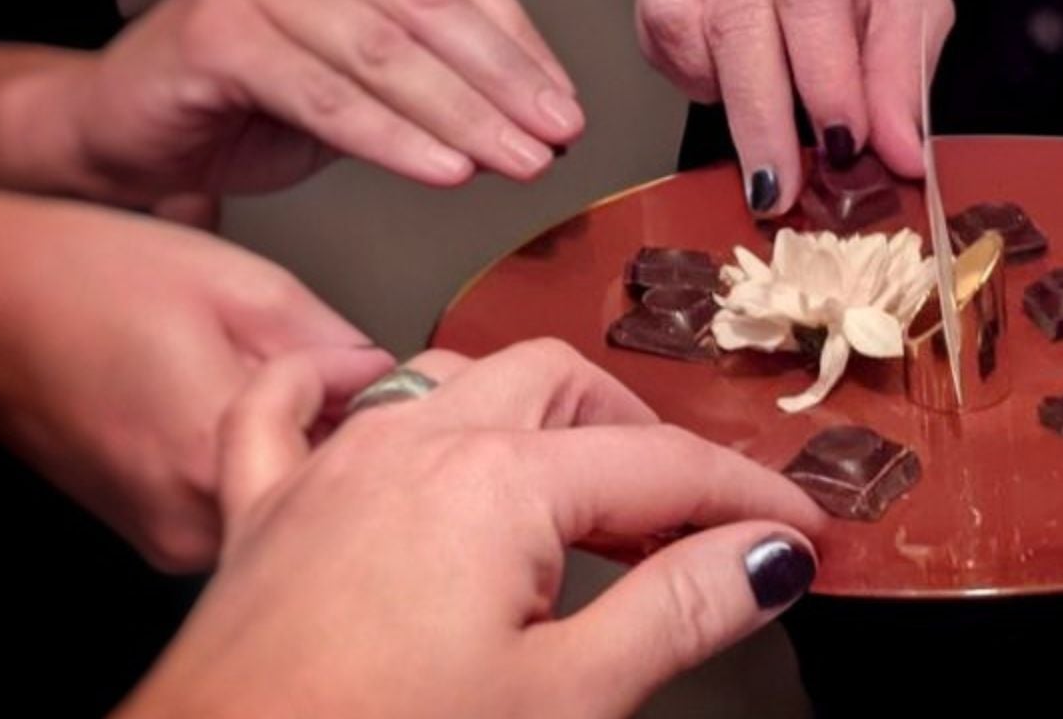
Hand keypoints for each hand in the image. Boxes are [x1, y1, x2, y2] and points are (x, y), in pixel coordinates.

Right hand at [0, 188, 392, 570]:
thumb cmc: (82, 282)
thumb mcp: (239, 284)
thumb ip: (330, 343)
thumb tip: (387, 375)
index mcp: (220, 454)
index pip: (362, 459)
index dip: (386, 408)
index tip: (390, 375)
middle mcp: (194, 519)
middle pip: (324, 492)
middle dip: (343, 432)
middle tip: (324, 368)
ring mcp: (169, 539)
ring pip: (282, 502)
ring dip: (295, 450)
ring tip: (254, 377)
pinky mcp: (151, 536)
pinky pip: (235, 505)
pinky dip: (247, 463)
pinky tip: (216, 405)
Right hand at [8, 0, 583, 202]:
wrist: (118, 133)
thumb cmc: (238, 105)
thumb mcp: (354, 81)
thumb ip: (431, 76)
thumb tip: (536, 110)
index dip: (521, 44)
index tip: (565, 105)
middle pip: (429, 9)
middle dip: (505, 81)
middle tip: (557, 137)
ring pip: (385, 53)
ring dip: (464, 116)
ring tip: (518, 162)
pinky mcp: (215, 30)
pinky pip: (327, 94)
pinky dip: (395, 137)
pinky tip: (446, 171)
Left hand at [119, 340, 826, 718]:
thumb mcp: (565, 697)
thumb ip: (674, 610)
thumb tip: (764, 557)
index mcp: (499, 481)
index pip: (660, 465)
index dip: (745, 498)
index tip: (798, 531)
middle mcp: (414, 443)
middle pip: (563, 390)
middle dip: (639, 439)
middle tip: (691, 523)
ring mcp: (330, 465)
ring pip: (448, 375)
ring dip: (524, 411)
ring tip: (575, 483)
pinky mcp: (264, 509)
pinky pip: (288, 406)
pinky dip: (333, 385)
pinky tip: (363, 386)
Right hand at [636, 0, 952, 213]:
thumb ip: (902, 74)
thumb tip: (902, 155)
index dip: (825, 76)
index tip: (841, 147)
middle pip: (738, 20)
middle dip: (762, 119)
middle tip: (779, 192)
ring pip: (688, 32)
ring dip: (728, 100)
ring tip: (764, 133)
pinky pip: (658, 39)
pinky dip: (695, 79)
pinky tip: (731, 83)